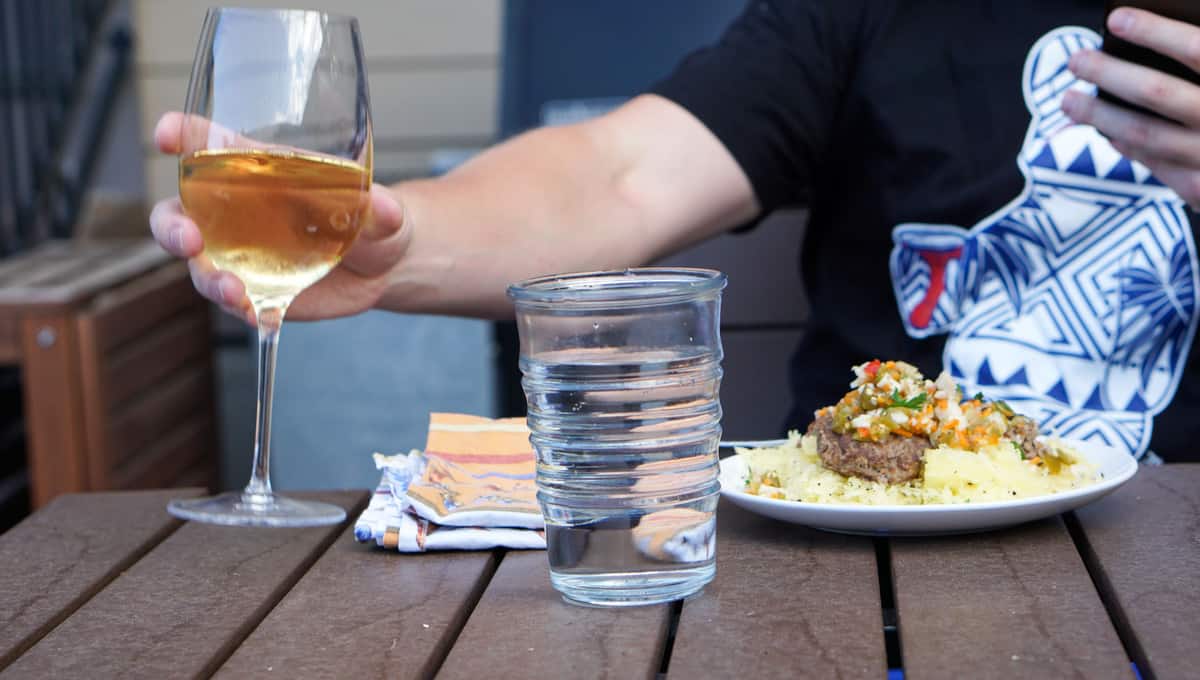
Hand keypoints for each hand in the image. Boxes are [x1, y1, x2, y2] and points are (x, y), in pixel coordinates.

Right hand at [148, 112, 409, 322]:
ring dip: (208, 278)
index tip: (166, 134)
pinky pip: (235, 302)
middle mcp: (237, 212)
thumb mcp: (381, 210)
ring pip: (200, 265)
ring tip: (234, 292)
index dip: (182, 135)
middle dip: (172, 227)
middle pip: (178, 214)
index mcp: (259, 170)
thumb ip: (380, 208)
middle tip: (188, 239)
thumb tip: (383, 208)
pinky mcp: (257, 291)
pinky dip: (240, 310)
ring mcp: (241, 255)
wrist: (383, 265)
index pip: (210, 145)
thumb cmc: (373, 218)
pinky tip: (257, 315)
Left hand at [1062, 8, 1199, 209]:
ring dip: (1100, 116)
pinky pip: (1154, 165)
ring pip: (1144, 134)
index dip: (1156, 32)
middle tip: (1075, 60)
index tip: (1116, 19)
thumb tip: (1165, 30)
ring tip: (1069, 100)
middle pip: (1158, 94)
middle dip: (1110, 74)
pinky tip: (1107, 130)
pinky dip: (1126, 146)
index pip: (1199, 51)